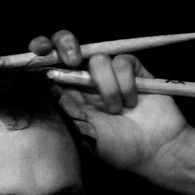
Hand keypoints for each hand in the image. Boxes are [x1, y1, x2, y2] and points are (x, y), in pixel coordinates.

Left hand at [29, 30, 192, 181]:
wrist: (154, 150)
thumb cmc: (117, 148)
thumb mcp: (85, 132)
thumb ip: (66, 108)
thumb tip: (47, 82)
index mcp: (68, 95)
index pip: (48, 66)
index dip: (41, 52)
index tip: (40, 51)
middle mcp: (85, 80)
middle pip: (66, 45)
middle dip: (65, 44)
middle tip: (72, 60)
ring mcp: (109, 73)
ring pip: (97, 59)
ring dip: (107, 88)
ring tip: (117, 110)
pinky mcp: (132, 69)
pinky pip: (122, 61)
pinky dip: (126, 84)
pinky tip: (132, 102)